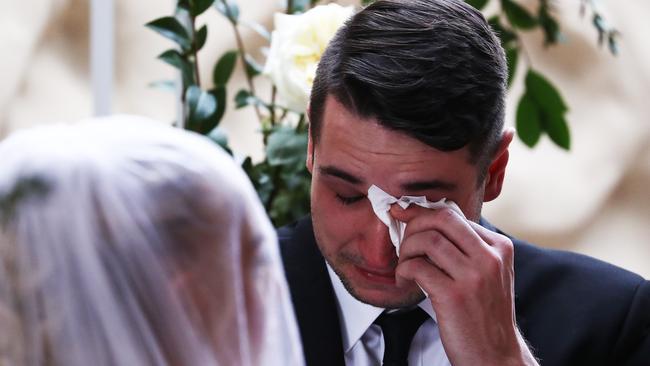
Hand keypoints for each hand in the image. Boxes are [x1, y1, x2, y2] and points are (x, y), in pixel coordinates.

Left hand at [390, 205, 537, 365]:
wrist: (496, 355)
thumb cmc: (484, 314)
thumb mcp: (487, 273)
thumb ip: (467, 248)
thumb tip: (427, 223)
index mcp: (499, 247)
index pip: (455, 215)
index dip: (423, 214)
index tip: (404, 215)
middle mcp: (490, 258)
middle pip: (442, 219)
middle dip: (413, 223)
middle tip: (402, 238)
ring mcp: (473, 276)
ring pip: (427, 239)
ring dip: (406, 249)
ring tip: (404, 265)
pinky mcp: (454, 296)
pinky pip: (418, 267)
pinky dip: (403, 270)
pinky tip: (404, 279)